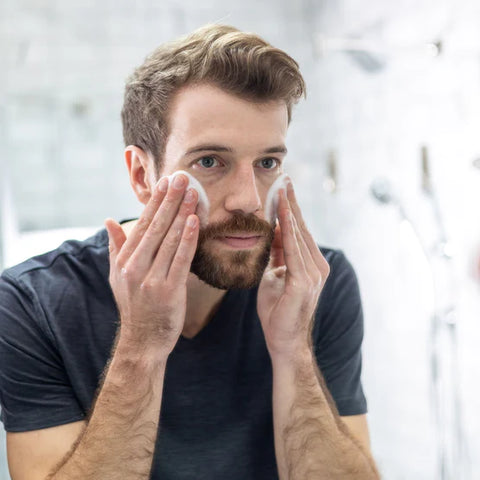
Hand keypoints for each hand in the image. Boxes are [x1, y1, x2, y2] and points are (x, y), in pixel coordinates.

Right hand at [105, 174, 198, 356]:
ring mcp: (151, 279)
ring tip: (193, 193)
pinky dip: (188, 239)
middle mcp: (135, 267)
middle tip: (182, 177)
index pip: (142, 224)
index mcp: (125, 260)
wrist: (143, 340)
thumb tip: (110, 220)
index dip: (155, 201)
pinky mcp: (168, 291)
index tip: (166, 182)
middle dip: (170, 200)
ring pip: (170, 240)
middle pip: (156, 227)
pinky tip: (195, 221)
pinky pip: (180, 259)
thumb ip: (116, 246)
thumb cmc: (134, 304)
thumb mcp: (118, 275)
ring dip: (182, 214)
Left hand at [257, 180, 329, 357]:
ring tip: (281, 189)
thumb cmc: (278, 311)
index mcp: (310, 264)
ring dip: (288, 210)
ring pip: (298, 234)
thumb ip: (277, 256)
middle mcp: (317, 266)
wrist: (284, 341)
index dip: (291, 209)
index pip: (298, 231)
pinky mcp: (304, 281)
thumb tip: (271, 234)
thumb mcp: (274, 277)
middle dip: (291, 203)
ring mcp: (313, 273)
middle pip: (301, 228)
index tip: (284, 188)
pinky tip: (280, 213)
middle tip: (285, 179)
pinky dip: (286, 229)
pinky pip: (293, 249)